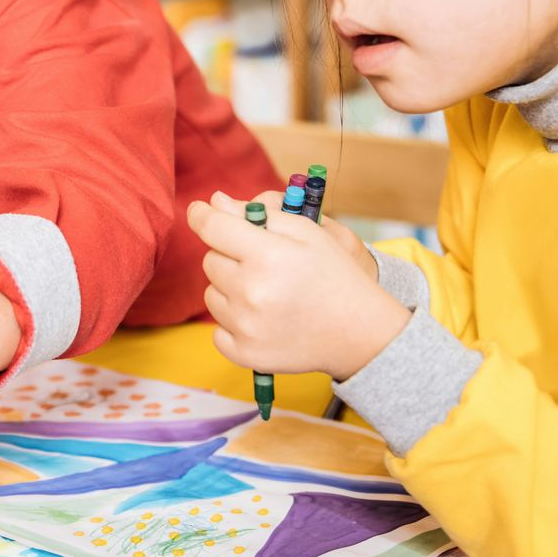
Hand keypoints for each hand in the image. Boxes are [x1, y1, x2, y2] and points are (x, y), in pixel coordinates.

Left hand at [189, 191, 410, 381]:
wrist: (358, 332)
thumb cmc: (333, 274)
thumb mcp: (306, 232)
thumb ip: (257, 214)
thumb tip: (215, 202)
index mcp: (266, 255)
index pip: (212, 227)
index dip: (201, 215)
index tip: (199, 211)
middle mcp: (251, 292)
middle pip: (210, 260)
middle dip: (229, 255)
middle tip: (261, 262)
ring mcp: (246, 327)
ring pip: (211, 294)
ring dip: (230, 288)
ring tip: (266, 292)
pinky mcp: (245, 354)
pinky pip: (217, 329)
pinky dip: (233, 322)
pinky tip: (261, 317)